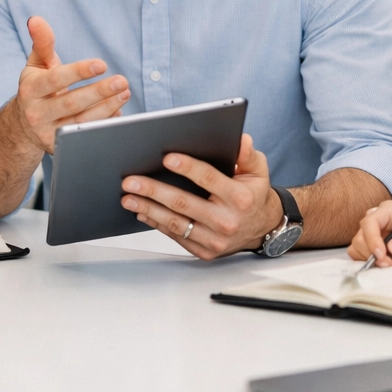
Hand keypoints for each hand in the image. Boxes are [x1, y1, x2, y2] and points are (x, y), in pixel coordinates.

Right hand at [7, 16, 128, 156]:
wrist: (24, 125)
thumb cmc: (38, 87)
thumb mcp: (37, 64)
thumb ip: (41, 42)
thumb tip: (35, 19)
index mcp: (30, 89)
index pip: (56, 79)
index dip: (79, 72)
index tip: (102, 64)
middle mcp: (37, 113)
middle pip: (72, 103)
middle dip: (99, 92)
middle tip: (122, 81)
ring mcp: (48, 133)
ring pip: (82, 122)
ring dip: (107, 108)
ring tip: (125, 92)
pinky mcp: (60, 147)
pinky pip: (86, 135)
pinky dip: (105, 124)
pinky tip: (119, 111)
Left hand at [120, 135, 280, 259]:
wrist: (262, 228)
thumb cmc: (254, 194)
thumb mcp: (258, 170)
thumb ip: (247, 154)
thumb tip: (240, 139)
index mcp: (240, 198)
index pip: (209, 179)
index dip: (188, 168)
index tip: (166, 158)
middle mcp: (227, 221)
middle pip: (183, 203)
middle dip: (154, 190)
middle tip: (131, 181)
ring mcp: (215, 240)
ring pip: (175, 223)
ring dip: (148, 209)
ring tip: (128, 198)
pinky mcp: (205, 252)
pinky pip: (176, 237)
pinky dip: (157, 224)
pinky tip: (142, 213)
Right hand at [348, 201, 391, 265]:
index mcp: (389, 210)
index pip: (370, 221)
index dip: (372, 239)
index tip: (381, 254)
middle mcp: (377, 219)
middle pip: (360, 236)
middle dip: (371, 252)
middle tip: (388, 263)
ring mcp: (372, 232)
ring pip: (357, 246)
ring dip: (368, 258)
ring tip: (388, 264)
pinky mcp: (371, 245)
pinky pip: (359, 254)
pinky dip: (366, 261)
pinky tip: (382, 263)